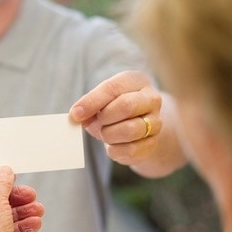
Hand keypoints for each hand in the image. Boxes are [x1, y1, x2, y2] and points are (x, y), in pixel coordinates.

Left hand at [0, 166, 43, 231]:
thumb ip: (1, 180)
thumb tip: (4, 171)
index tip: (9, 175)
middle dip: (14, 195)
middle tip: (30, 194)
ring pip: (1, 214)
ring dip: (22, 211)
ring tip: (38, 210)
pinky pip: (6, 230)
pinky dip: (21, 226)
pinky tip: (35, 223)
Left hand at [70, 71, 185, 175]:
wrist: (140, 130)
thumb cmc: (115, 110)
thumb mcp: (102, 102)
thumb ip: (89, 105)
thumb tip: (76, 115)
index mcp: (137, 80)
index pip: (112, 88)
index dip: (92, 102)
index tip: (75, 114)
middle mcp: (152, 99)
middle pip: (126, 106)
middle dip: (104, 118)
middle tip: (97, 122)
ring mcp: (156, 122)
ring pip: (130, 130)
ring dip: (109, 135)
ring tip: (105, 133)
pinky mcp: (153, 144)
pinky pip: (131, 150)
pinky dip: (115, 150)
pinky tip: (113, 146)